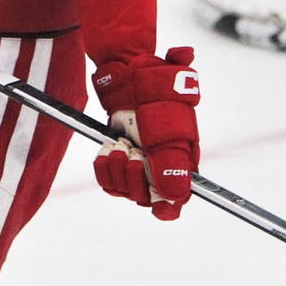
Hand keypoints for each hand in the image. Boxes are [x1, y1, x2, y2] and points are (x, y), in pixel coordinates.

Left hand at [91, 46, 200, 219]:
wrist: (132, 77)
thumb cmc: (158, 97)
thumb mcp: (169, 127)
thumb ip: (173, 161)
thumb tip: (176, 194)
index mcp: (182, 162)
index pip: (177, 201)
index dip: (168, 209)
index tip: (157, 206)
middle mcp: (160, 168)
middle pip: (146, 199)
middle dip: (135, 179)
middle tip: (133, 154)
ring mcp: (138, 165)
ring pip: (124, 191)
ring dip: (117, 170)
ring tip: (119, 146)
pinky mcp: (117, 160)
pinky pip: (107, 181)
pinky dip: (103, 168)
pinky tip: (107, 150)